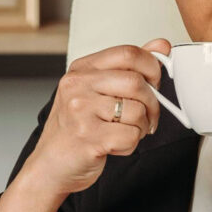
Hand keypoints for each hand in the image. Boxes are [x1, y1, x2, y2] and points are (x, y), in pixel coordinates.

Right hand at [0, 41, 169, 211]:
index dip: (151, 67)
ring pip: (137, 110)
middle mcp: (78, 86)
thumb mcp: (96, 91)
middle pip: (137, 82)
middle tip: (147, 116)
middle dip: (152, 104)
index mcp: (81, 70)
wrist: (51, 165)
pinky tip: (116, 145)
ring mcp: (81, 111)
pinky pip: (131, 136)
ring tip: (126, 132)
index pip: (128, 53)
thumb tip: (160, 46)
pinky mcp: (89, 137)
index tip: (155, 82)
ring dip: (141, 127)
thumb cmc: (75, 128)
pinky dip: (131, 144)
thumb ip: (129, 68)